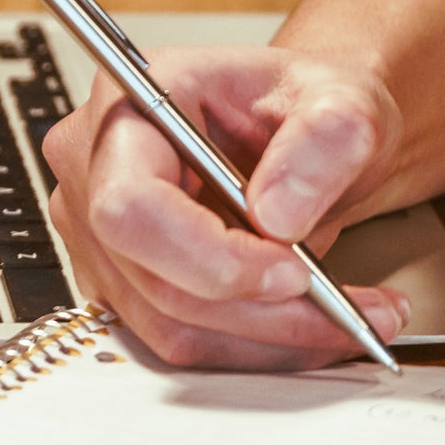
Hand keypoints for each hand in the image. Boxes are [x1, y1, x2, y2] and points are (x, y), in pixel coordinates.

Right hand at [39, 43, 412, 367]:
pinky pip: (183, 339)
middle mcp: (96, 170)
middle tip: (344, 308)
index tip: (293, 272)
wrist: (311, 137)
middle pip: (153, 276)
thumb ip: (326, 140)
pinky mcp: (124, 283)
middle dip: (258, 308)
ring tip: (348, 317)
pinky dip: (256, 343)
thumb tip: (279, 216)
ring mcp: (99, 234)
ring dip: (268, 336)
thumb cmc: (308, 107)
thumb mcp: (345, 101)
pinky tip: (311, 323)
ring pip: (170, 323)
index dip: (207, 256)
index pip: (131, 204)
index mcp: (132, 103)